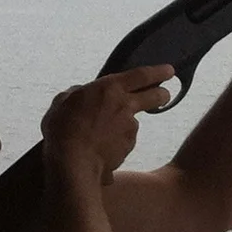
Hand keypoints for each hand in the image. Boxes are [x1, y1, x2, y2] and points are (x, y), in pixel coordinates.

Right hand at [40, 66, 173, 186]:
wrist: (73, 161)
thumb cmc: (62, 128)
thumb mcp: (63, 102)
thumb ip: (77, 94)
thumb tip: (82, 93)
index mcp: (109, 88)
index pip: (141, 75)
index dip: (158, 72)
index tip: (169, 70)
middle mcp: (125, 105)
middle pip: (155, 96)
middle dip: (162, 94)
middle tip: (165, 94)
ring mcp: (130, 127)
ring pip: (132, 122)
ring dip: (122, 127)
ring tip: (98, 136)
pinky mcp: (129, 146)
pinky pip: (124, 141)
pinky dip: (116, 143)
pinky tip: (100, 148)